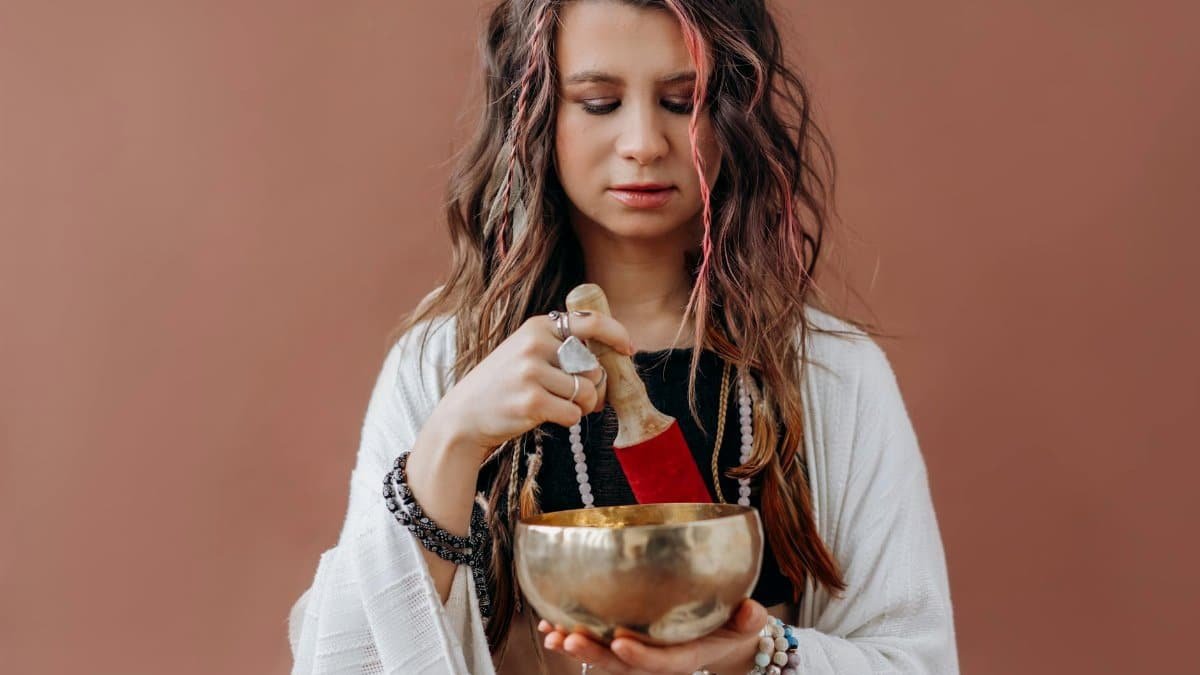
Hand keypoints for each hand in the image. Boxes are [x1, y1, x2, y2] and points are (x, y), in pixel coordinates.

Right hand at [431, 310, 634, 461]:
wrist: (464, 415)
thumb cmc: (504, 385)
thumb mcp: (527, 352)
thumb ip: (563, 348)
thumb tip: (610, 361)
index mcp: (538, 326)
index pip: (590, 321)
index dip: (616, 334)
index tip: (627, 349)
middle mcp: (535, 344)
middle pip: (594, 367)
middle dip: (593, 387)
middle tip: (577, 397)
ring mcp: (532, 372)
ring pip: (587, 392)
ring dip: (582, 406)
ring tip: (560, 406)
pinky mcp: (532, 402)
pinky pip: (574, 414)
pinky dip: (568, 419)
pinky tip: (546, 416)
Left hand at [538, 599, 768, 673]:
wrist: (723, 638)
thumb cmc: (735, 626)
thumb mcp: (748, 623)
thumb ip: (748, 618)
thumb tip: (752, 611)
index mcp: (687, 655)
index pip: (662, 662)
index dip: (641, 657)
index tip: (619, 642)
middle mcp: (658, 658)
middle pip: (623, 664)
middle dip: (594, 654)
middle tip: (568, 639)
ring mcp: (640, 652)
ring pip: (605, 657)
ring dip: (577, 647)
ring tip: (551, 636)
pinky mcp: (628, 641)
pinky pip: (598, 643)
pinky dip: (572, 635)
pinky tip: (549, 627)